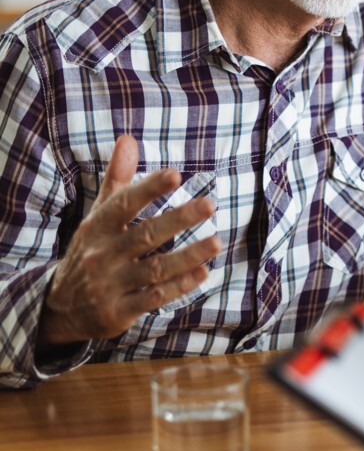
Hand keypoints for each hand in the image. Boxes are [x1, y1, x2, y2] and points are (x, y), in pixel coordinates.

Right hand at [37, 135, 221, 349]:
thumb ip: (117, 180)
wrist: (60, 308)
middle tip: (210, 204)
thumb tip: (128, 138)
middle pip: (144, 235)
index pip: (123, 204)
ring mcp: (109, 285)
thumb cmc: (91, 250)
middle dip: (178, 219)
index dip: (148, 189)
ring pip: (154, 269)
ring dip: (187, 256)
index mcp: (97, 227)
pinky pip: (153, 298)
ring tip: (217, 242)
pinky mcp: (119, 311)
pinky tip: (203, 272)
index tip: (176, 174)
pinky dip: (179, 286)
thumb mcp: (99, 216)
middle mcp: (102, 255)